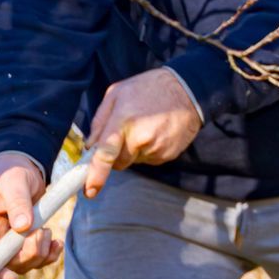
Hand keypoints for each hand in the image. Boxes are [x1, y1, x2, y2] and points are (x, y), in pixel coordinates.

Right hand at [0, 151, 59, 278]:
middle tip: (42, 231)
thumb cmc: (12, 172)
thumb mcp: (14, 182)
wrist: (21, 168)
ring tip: (48, 230)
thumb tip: (23, 226)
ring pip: (24, 264)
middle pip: (8, 263)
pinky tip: (56, 242)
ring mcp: (9, 242)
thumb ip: (18, 202)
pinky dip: (50, 255)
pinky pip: (37, 259)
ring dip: (41, 253)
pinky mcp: (24, 242)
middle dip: (30, 254)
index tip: (12, 278)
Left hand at [84, 67, 203, 195]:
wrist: (188, 90)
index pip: (105, 154)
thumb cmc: (148, 88)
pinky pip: (148, 160)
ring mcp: (156, 148)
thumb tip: (90, 146)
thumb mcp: (116, 94)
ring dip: (133, 151)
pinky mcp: (167, 154)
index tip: (90, 190)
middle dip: (116, 155)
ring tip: (144, 127)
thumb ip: (99, 121)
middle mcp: (140, 138)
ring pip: (133, 161)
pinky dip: (146, 150)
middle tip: (124, 134)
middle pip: (118, 163)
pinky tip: (155, 132)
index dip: (96, 174)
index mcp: (123, 122)